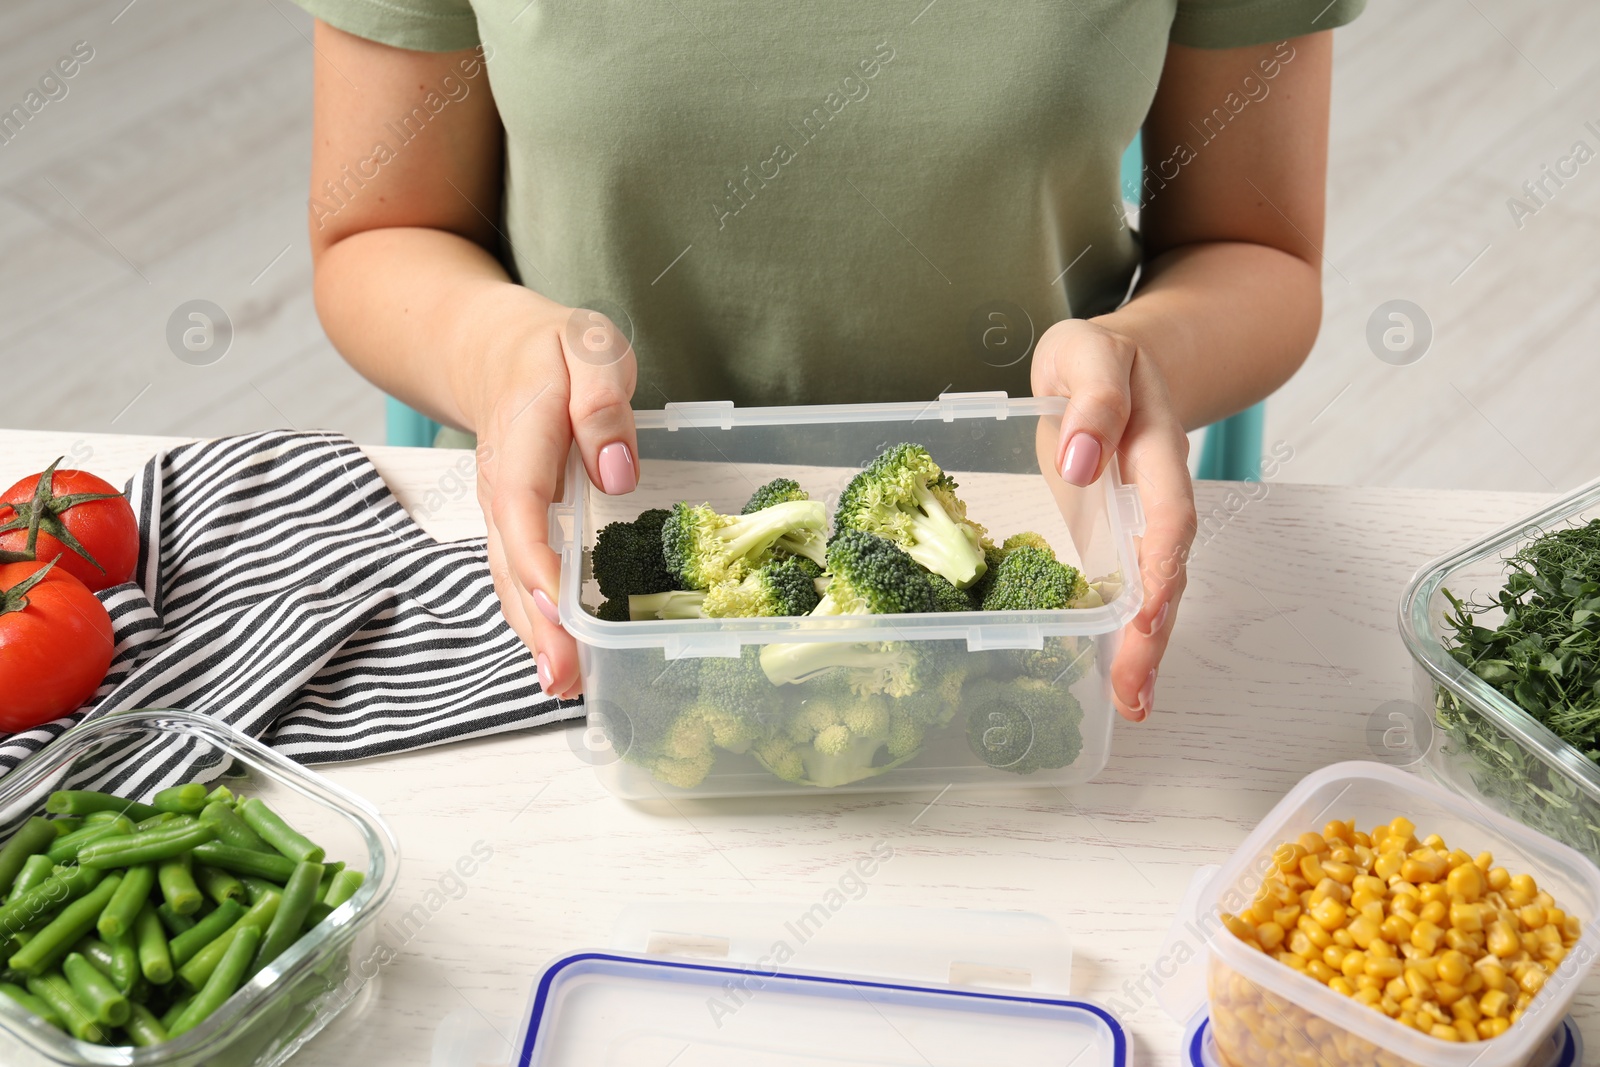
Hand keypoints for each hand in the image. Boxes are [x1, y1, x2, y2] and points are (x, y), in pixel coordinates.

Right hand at [455, 288, 638, 699]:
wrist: (491, 347)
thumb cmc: (553, 350)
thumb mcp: (590, 348)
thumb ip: (602, 403)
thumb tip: (616, 474)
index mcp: (521, 437)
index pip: (522, 506)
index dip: (537, 558)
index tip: (559, 604)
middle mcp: (499, 484)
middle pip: (511, 559)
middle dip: (535, 622)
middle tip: (562, 678)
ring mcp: (499, 510)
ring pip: (509, 577)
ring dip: (531, 633)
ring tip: (561, 685)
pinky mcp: (511, 524)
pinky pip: (517, 574)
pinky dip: (533, 617)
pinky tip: (557, 656)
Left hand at [1031, 317, 1196, 721]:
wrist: (1117, 359)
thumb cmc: (1095, 357)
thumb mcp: (1085, 350)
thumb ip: (1091, 397)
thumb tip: (1080, 460)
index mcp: (1155, 443)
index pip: (1168, 508)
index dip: (1159, 559)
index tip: (1143, 609)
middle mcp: (1161, 489)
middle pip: (1170, 564)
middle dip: (1156, 628)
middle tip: (1135, 687)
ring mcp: (1145, 518)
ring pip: (1160, 586)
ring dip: (1149, 646)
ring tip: (1133, 701)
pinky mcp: (1124, 537)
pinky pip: (1136, 587)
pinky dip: (1133, 636)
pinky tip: (1123, 682)